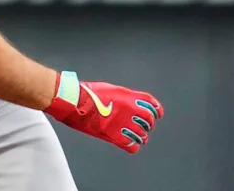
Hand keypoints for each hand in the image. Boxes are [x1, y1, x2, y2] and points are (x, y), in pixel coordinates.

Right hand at [44, 71, 162, 152]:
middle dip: (149, 125)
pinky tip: (130, 144)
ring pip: (142, 134)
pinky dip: (133, 146)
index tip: (158, 114)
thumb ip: (123, 96)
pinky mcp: (113, 135)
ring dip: (142, 137)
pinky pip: (131, 145)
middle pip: (148, 120)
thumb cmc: (88, 93)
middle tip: (145, 128)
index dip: (157, 109)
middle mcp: (128, 109)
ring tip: (139, 138)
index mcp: (128, 96)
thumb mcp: (110, 89)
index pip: (151, 103)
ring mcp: (122, 123)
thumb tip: (129, 103)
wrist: (75, 101)